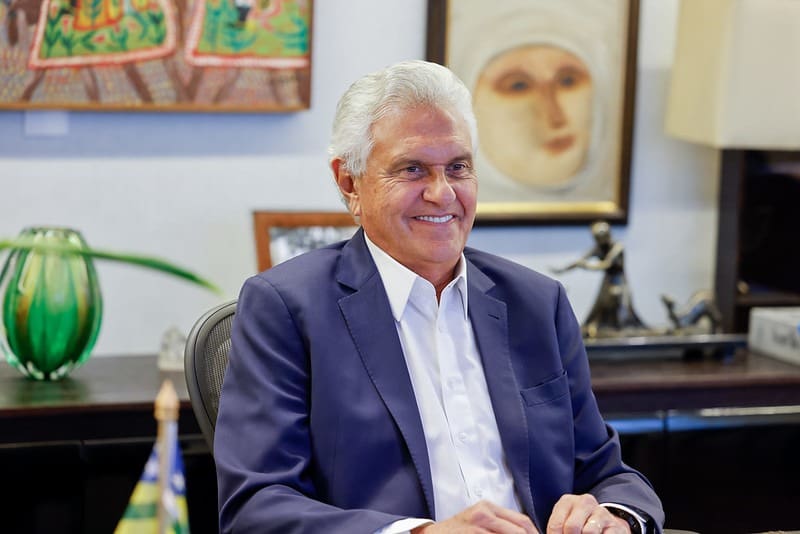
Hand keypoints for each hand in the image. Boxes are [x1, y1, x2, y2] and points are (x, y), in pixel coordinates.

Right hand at [412, 500, 537, 532]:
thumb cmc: (456, 531)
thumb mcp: (478, 521)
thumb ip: (499, 525)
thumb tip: (525, 533)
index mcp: (488, 507)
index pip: (522, 521)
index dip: (534, 533)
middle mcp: (484, 513)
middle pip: (520, 529)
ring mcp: (477, 525)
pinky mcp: (471, 533)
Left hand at [546, 494, 629, 533]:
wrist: (605, 525)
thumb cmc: (578, 527)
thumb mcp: (563, 523)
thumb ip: (555, 529)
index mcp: (567, 502)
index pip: (555, 525)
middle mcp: (585, 502)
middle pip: (572, 527)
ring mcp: (602, 513)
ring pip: (589, 532)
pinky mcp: (616, 526)